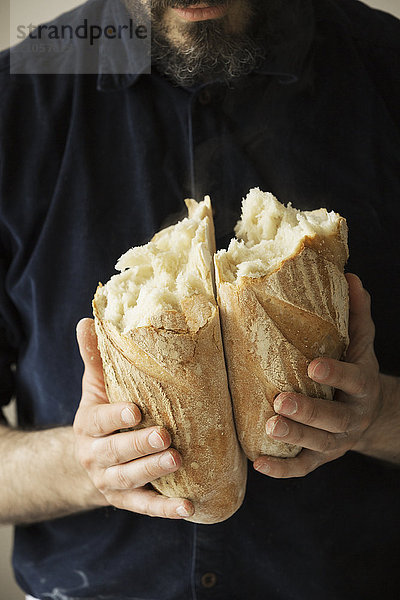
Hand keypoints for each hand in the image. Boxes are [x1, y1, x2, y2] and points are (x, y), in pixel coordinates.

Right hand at [73, 318, 193, 518]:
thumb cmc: (101, 415)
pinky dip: (164, 510)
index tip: (135, 410)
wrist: (89, 459)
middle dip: (139, 446)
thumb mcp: (95, 387)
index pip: (99, 421)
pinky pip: (144, 506)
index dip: (115, 417)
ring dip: (153, 471)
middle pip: (115, 453)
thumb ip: (95, 358)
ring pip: (129, 479)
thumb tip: (86, 320)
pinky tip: (187, 509)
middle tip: (165, 437)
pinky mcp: (124, 500)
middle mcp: (95, 456)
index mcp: (89, 425)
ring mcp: (109, 481)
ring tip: (177, 461)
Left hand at [253, 273, 382, 477]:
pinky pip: (303, 468)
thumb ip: (357, 314)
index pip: (353, 380)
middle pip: (333, 420)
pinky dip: (282, 469)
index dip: (336, 375)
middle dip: (308, 413)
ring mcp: (336, 442)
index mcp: (362, 385)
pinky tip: (258, 463)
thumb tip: (350, 276)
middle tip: (281, 402)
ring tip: (269, 428)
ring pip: (317, 445)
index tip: (314, 367)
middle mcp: (351, 417)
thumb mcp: (361, 344)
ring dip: (294, 438)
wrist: (370, 414)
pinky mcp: (321, 457)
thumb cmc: (356, 371)